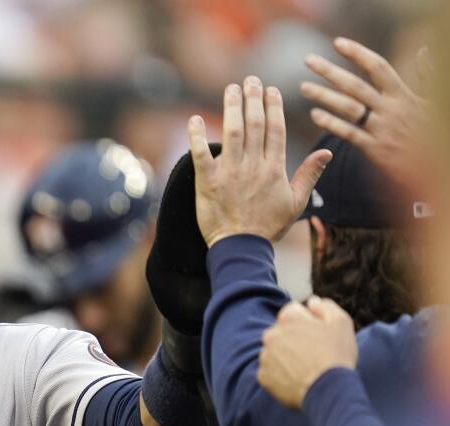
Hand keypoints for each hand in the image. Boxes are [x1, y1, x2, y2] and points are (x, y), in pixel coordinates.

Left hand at [188, 76, 331, 246]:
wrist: (241, 248)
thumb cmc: (268, 227)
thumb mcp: (296, 202)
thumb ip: (310, 174)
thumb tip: (328, 152)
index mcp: (275, 169)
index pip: (276, 129)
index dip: (273, 107)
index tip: (271, 90)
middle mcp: (253, 166)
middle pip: (254, 124)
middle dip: (254, 99)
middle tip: (251, 80)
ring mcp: (230, 173)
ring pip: (232, 132)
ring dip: (231, 107)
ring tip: (231, 89)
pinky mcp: (208, 182)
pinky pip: (200, 154)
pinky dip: (196, 136)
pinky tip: (195, 119)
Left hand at [258, 297, 357, 409]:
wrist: (329, 391)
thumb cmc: (337, 355)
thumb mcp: (341, 323)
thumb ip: (325, 307)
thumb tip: (312, 301)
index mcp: (288, 318)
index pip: (293, 311)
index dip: (307, 321)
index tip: (317, 334)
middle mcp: (271, 334)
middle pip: (281, 331)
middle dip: (294, 337)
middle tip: (313, 353)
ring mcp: (265, 356)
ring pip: (274, 351)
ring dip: (285, 355)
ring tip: (306, 368)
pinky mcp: (262, 376)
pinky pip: (270, 371)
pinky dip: (281, 374)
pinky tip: (297, 379)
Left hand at [302, 38, 427, 196]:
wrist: (436, 165)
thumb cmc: (432, 130)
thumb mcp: (434, 101)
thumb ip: (426, 76)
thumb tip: (422, 50)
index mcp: (404, 94)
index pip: (378, 67)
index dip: (358, 53)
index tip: (337, 43)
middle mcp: (391, 109)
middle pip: (356, 85)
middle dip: (331, 72)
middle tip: (308, 60)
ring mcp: (382, 129)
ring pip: (349, 108)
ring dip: (324, 96)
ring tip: (303, 87)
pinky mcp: (375, 149)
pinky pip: (349, 134)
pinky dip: (332, 124)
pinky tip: (315, 115)